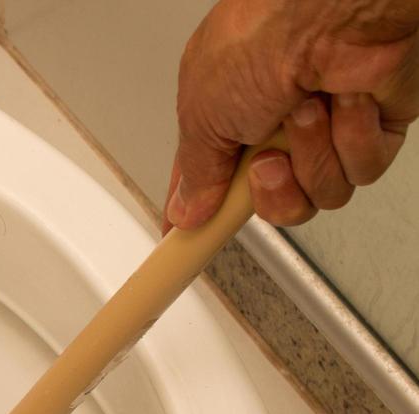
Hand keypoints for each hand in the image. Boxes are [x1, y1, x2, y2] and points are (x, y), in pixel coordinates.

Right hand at [166, 0, 418, 230]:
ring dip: (313, 159)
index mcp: (229, 114)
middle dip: (273, 192)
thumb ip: (195, 171)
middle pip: (273, 202)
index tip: (186, 244)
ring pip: (320, 194)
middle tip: (267, 163)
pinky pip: (361, 172)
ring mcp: (327, 127)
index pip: (212, 180)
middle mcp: (277, 123)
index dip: (202, 214)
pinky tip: (344, 104)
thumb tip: (188, 208)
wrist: (332, 9)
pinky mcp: (373, 127)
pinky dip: (352, 142)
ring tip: (308, 114)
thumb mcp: (201, 113)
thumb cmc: (262, 35)